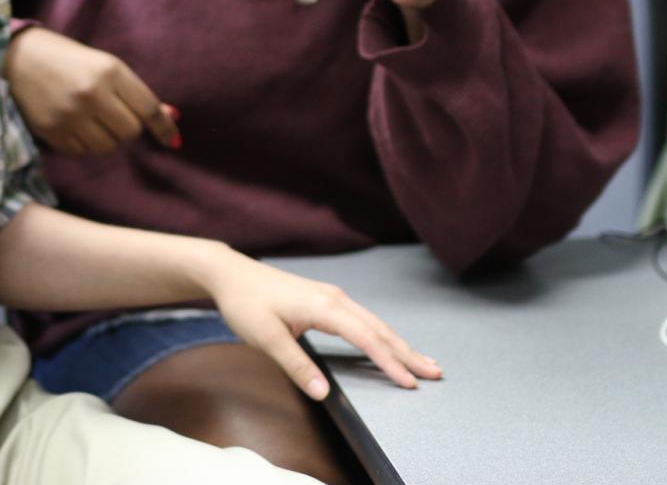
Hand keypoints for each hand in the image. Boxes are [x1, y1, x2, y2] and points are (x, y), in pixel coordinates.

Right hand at [3, 27, 179, 154]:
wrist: (16, 58)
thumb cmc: (67, 59)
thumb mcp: (104, 66)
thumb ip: (135, 93)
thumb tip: (171, 117)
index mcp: (109, 71)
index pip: (148, 108)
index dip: (164, 126)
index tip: (172, 140)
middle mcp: (91, 94)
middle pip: (130, 132)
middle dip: (127, 127)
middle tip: (113, 114)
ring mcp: (69, 115)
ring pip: (107, 146)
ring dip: (106, 137)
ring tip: (91, 118)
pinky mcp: (51, 131)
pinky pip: (82, 152)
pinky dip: (83, 143)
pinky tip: (72, 123)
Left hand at [202, 250, 442, 400]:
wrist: (231, 273)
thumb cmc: (245, 303)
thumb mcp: (265, 338)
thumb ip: (295, 365)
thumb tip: (323, 393)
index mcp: (324, 307)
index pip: (366, 339)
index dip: (389, 362)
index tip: (410, 382)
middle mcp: (334, 299)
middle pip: (379, 329)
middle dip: (407, 352)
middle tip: (435, 372)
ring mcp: (331, 297)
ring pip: (373, 323)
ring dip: (398, 343)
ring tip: (422, 361)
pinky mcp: (326, 299)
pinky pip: (362, 319)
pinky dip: (381, 334)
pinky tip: (388, 344)